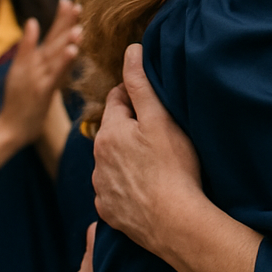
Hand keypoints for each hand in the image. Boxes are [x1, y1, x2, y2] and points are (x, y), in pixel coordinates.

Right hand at [0, 0, 80, 146]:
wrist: (12, 128)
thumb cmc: (21, 99)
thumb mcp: (23, 71)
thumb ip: (30, 49)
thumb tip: (32, 23)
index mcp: (35, 59)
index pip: (51, 35)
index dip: (60, 18)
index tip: (69, 0)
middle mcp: (36, 65)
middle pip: (53, 41)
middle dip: (65, 22)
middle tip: (76, 5)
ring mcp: (38, 77)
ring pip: (54, 55)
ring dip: (66, 39)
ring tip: (78, 26)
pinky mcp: (42, 91)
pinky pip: (56, 75)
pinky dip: (63, 62)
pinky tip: (72, 50)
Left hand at [92, 45, 202, 258]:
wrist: (174, 222)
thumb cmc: (173, 167)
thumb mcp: (160, 118)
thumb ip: (141, 83)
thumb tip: (131, 49)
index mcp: (109, 132)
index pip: (116, 99)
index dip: (135, 96)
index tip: (154, 103)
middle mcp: (97, 159)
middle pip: (113, 131)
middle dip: (130, 127)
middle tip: (159, 132)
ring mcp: (101, 188)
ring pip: (112, 161)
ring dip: (127, 157)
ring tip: (156, 163)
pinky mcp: (108, 211)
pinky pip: (115, 190)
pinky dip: (127, 185)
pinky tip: (148, 188)